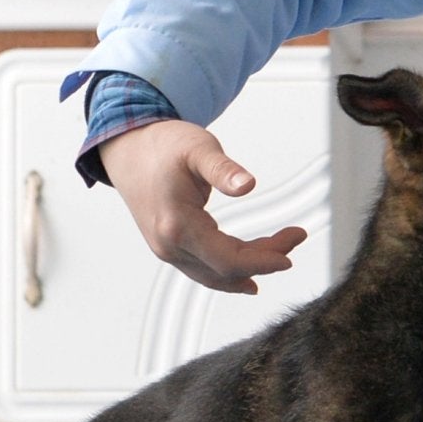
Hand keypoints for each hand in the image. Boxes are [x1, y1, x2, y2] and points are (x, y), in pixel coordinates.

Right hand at [98, 119, 307, 294]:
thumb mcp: (198, 148)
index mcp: (176, 225)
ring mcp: (166, 249)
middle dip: (264, 260)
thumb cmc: (163, 145)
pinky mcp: (169, 247)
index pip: (227, 259)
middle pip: (226, 271)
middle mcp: (168, 246)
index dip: (262, 260)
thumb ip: (223, 169)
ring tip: (281, 249)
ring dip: (250, 267)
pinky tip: (249, 277)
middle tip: (294, 236)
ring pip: (215, 274)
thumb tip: (248, 185)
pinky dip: (229, 271)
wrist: (128, 149)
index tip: (290, 251)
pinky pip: (204, 269)